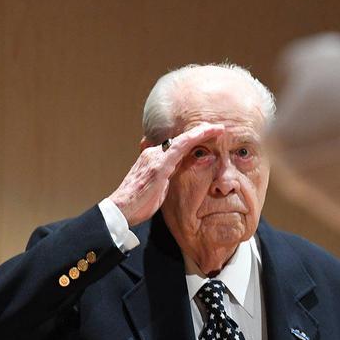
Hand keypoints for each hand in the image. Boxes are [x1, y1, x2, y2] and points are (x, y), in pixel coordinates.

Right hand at [107, 122, 224, 226]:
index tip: (206, 136)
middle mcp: (153, 154)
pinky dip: (196, 137)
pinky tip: (207, 133)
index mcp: (152, 159)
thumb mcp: (157, 189)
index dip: (192, 140)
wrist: (121, 210)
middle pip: (180, 140)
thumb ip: (167, 178)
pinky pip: (181, 146)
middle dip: (200, 133)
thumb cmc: (137, 204)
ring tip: (218, 129)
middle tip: (218, 129)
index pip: (175, 146)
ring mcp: (156, 158)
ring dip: (202, 132)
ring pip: (182, 140)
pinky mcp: (159, 165)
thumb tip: (177, 174)